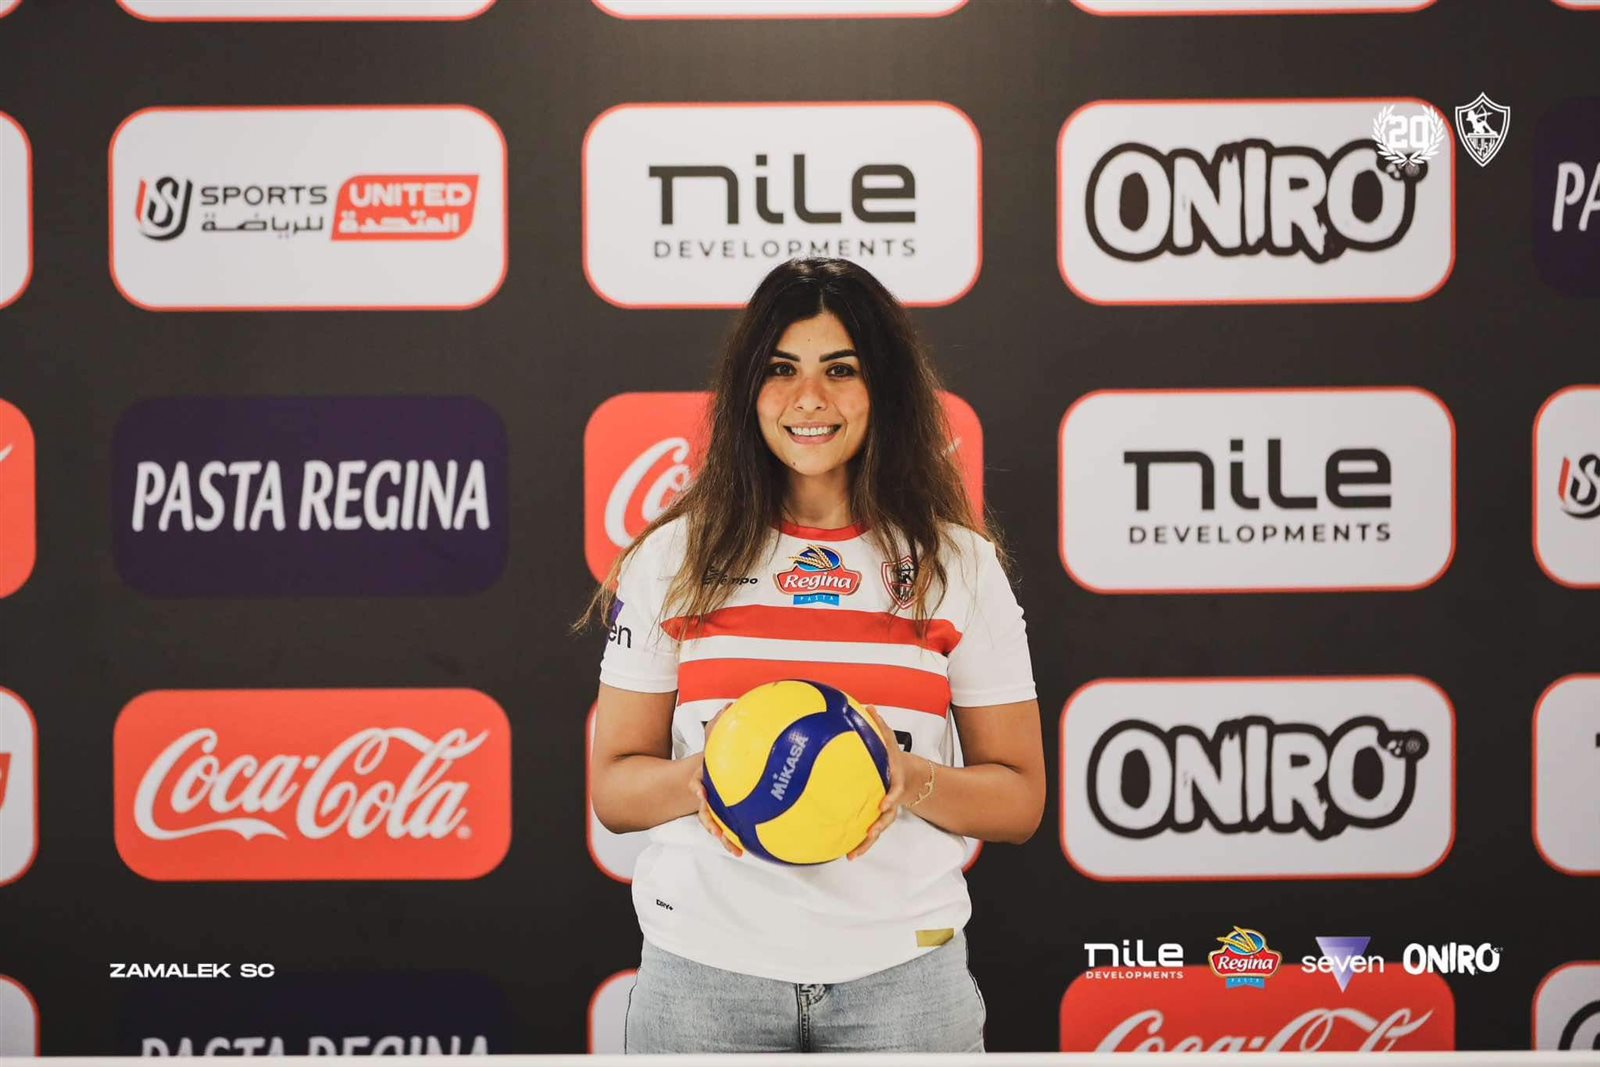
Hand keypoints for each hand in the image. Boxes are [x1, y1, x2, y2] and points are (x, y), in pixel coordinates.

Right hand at [689, 705, 742, 857]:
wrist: (701, 774)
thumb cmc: (713, 756)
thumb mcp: (715, 738)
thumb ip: (720, 724)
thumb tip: (730, 705)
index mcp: (703, 777)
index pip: (697, 781)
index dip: (698, 787)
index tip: (700, 792)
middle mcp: (705, 794)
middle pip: (704, 810)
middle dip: (710, 820)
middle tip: (716, 830)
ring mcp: (711, 808)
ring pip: (713, 824)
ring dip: (722, 836)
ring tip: (732, 847)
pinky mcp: (721, 817)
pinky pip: (725, 830)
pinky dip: (730, 840)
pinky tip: (742, 851)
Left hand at [847, 704, 927, 861]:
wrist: (910, 777)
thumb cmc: (894, 758)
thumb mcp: (889, 741)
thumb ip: (880, 726)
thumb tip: (868, 705)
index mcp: (893, 783)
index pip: (894, 791)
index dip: (890, 797)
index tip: (884, 802)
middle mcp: (891, 800)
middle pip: (887, 817)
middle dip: (879, 826)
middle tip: (870, 833)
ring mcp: (885, 812)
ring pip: (878, 830)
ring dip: (867, 842)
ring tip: (854, 853)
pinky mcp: (877, 819)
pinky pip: (869, 834)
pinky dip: (861, 844)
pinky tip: (848, 854)